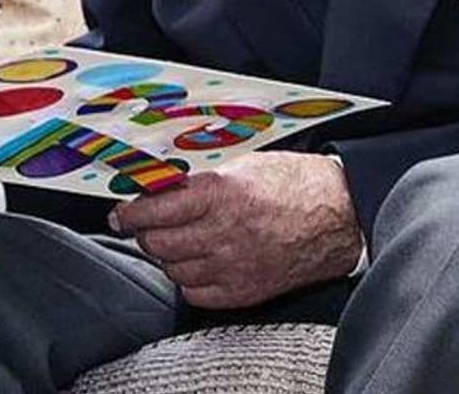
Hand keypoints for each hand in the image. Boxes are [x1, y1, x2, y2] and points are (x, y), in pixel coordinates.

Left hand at [111, 152, 361, 309]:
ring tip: (177, 241)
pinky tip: (197, 263)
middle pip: (156, 243)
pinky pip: (196, 293)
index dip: (129, 213)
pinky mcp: (245, 291)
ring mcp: (234, 265)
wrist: (338, 213)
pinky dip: (189, 280)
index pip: (153, 210)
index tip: (121, 214)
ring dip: (167, 256)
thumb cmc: (293, 183)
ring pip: (173, 269)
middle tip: (145, 226)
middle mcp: (223, 232)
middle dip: (144, 233)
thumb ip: (198, 180)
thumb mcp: (240, 166)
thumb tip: (158, 187)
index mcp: (219, 194)